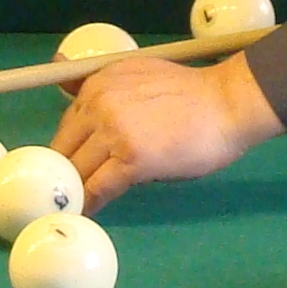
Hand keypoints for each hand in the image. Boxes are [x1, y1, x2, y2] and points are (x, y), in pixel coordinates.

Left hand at [54, 54, 281, 209]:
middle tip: (68, 192)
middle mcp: (99, 103)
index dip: (70, 150)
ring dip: (74, 192)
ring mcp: (114, 132)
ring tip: (74, 207)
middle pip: (65, 148)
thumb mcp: (137, 74)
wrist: (229, 102)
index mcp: (98, 83)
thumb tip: (58, 75)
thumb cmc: (191, 94)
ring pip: (77, 171)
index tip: (73, 167)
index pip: (68, 124)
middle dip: (65, 173)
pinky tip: (89, 213)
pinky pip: (97, 188)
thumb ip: (99, 83)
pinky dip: (90, 204)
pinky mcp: (131, 160)